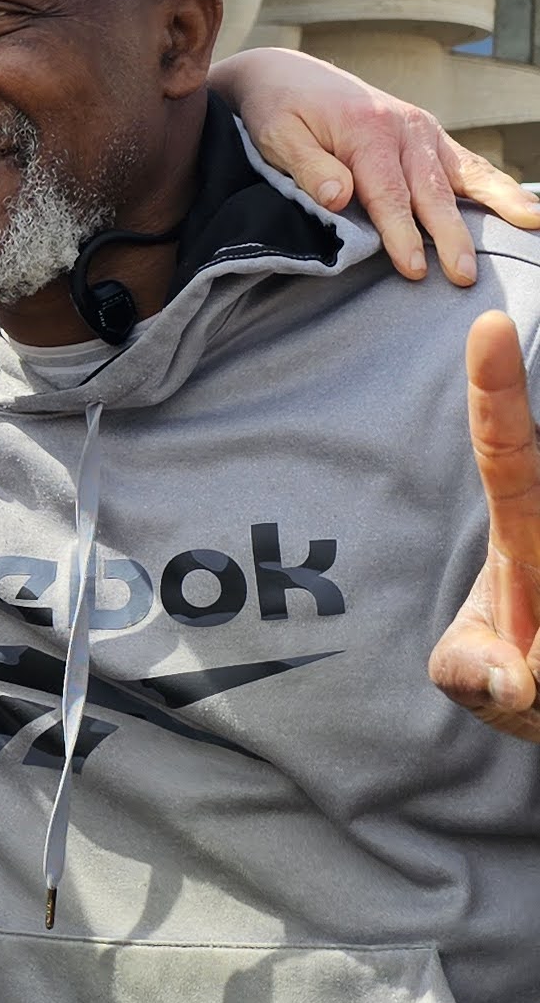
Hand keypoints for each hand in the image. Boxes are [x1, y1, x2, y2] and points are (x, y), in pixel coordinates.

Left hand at [215, 47, 539, 285]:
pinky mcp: (429, 136)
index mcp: (367, 131)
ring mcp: (422, 130)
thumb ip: (308, 168)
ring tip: (530, 228)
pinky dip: (497, 185)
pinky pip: (468, 164)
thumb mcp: (278, 137)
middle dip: (450, 234)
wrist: (288, 75)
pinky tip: (524, 208)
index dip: (401, 234)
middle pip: (432, 191)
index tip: (414, 269)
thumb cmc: (278, 112)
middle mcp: (404, 128)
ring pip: (464, 173)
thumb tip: (338, 197)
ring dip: (497, 204)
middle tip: (464, 274)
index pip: (388, 194)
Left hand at [431, 312, 539, 742]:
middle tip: (531, 677)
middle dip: (533, 647)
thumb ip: (469, 670)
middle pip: (532, 502)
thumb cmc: (520, 677)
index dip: (496, 393)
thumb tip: (514, 675)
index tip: (487, 325)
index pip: (506, 453)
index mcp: (526, 531)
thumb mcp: (471, 673)